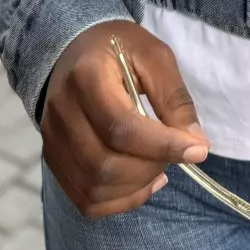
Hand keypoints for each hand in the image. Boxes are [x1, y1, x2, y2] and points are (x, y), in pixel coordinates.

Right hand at [40, 20, 209, 217]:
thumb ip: (174, 97)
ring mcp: (52, 140)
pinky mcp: (53, 160)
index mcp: (86, 77)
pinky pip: (86, 199)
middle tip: (177, 152)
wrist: (73, 50)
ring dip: (137, 187)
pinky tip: (142, 181)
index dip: (161, 146)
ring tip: (160, 166)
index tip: (197, 150)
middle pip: (105, 164)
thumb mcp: (154, 56)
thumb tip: (196, 145)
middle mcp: (61, 112)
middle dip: (151, 167)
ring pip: (95, 187)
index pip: (120, 127)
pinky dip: (120, 200)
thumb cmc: (118, 49)